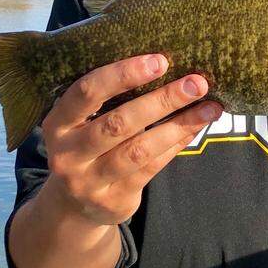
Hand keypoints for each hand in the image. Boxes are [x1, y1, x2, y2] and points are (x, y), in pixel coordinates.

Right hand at [37, 53, 222, 225]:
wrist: (72, 207)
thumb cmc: (86, 146)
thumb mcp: (81, 123)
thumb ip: (107, 100)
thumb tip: (163, 63)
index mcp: (57, 123)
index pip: (87, 92)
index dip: (123, 74)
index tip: (160, 61)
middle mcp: (67, 153)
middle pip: (119, 122)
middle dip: (163, 100)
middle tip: (197, 83)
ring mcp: (88, 181)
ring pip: (140, 149)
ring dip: (179, 125)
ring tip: (210, 107)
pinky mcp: (113, 200)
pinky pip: (152, 167)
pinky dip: (177, 143)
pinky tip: (196, 127)